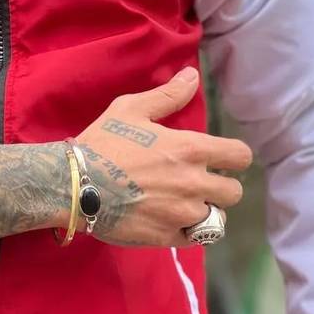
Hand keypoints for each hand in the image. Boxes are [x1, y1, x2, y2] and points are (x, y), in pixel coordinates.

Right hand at [76, 67, 252, 246]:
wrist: (73, 185)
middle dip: (220, 187)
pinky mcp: (166, 237)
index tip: (220, 159)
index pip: (240, 156)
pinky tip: (172, 221)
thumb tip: (192, 74)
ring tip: (185, 206)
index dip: (233, 157)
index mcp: (191, 149)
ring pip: (216, 219)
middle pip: (233, 193)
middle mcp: (193, 183)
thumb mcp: (131, 109)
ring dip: (205, 212)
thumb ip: (168, 95)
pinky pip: (194, 238)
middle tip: (199, 184)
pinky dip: (188, 232)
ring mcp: (181, 214)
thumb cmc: (101, 143)